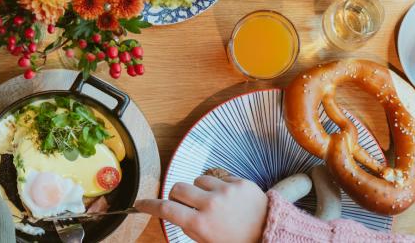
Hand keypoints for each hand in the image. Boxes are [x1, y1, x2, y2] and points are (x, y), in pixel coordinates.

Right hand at [137, 175, 266, 242]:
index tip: (141, 203)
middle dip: (178, 195)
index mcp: (201, 224)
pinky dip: (220, 186)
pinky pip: (219, 177)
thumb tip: (175, 214)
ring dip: (201, 190)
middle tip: (186, 204)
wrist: (273, 236)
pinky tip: (230, 200)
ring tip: (215, 203)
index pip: (166, 209)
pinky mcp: (240, 182)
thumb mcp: (209, 242)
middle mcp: (211, 204)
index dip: (149, 205)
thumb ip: (190, 229)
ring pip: (199, 180)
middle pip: (178, 187)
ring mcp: (226, 191)